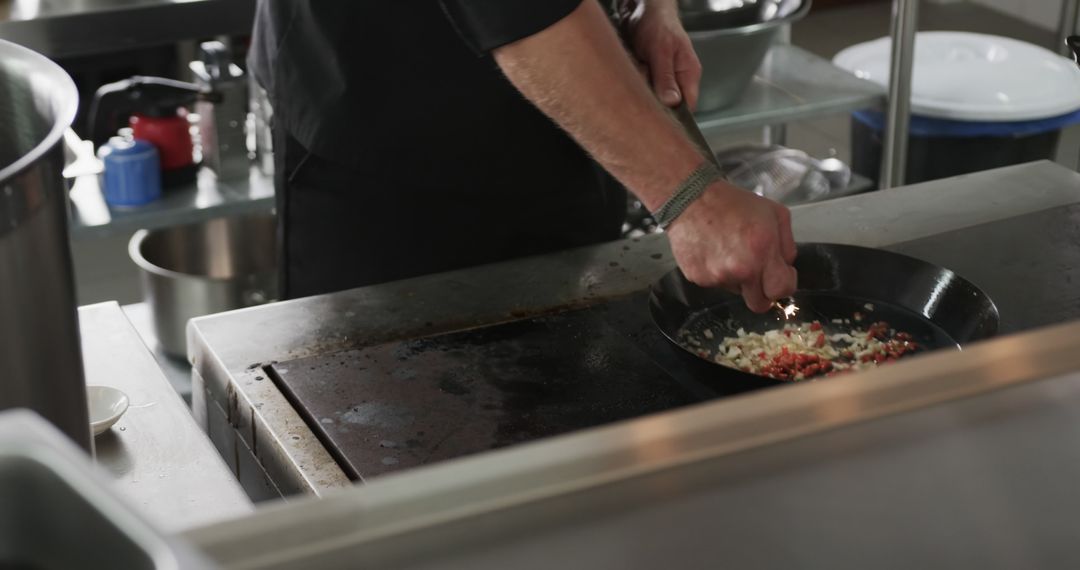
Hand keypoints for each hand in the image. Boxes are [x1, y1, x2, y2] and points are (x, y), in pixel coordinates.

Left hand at [625, 0, 702, 108]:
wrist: (640, 10)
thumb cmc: (657, 24)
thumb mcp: (661, 51)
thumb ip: (666, 78)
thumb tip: (673, 103)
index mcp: (688, 73)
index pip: (687, 106)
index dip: (674, 113)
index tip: (658, 110)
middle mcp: (676, 78)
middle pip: (665, 104)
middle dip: (651, 94)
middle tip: (646, 73)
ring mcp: (661, 78)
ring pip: (649, 96)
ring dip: (640, 83)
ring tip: (640, 63)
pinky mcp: (648, 76)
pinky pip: (639, 87)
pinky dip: (634, 77)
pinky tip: (635, 63)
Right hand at [666, 181, 797, 312]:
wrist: (691, 199)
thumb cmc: (732, 203)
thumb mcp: (775, 213)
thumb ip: (787, 245)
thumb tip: (785, 267)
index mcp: (762, 252)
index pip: (781, 291)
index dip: (785, 285)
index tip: (782, 275)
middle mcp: (739, 269)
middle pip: (758, 304)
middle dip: (762, 293)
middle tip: (758, 274)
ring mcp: (717, 276)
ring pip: (736, 290)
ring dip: (737, 277)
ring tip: (728, 249)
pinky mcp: (698, 278)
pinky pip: (715, 283)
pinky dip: (717, 271)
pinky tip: (713, 251)